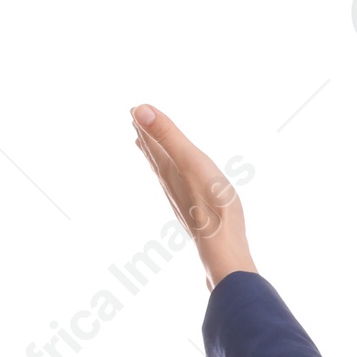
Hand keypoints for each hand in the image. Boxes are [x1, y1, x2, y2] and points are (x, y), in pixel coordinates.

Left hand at [130, 104, 253, 288]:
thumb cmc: (211, 204)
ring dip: (157, 158)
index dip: (142, 123)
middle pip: (153, 156)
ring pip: (164, 173)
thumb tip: (138, 109)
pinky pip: (179, 188)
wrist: (223, 247)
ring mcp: (181, 199)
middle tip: (138, 124)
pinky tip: (180, 184)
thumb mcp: (189, 160)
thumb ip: (166, 135)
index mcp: (167, 167)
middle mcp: (170, 183)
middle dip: (146, 139)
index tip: (134, 109)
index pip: (150, 140)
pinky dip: (174, 177)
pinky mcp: (194, 211)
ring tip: (152, 150)